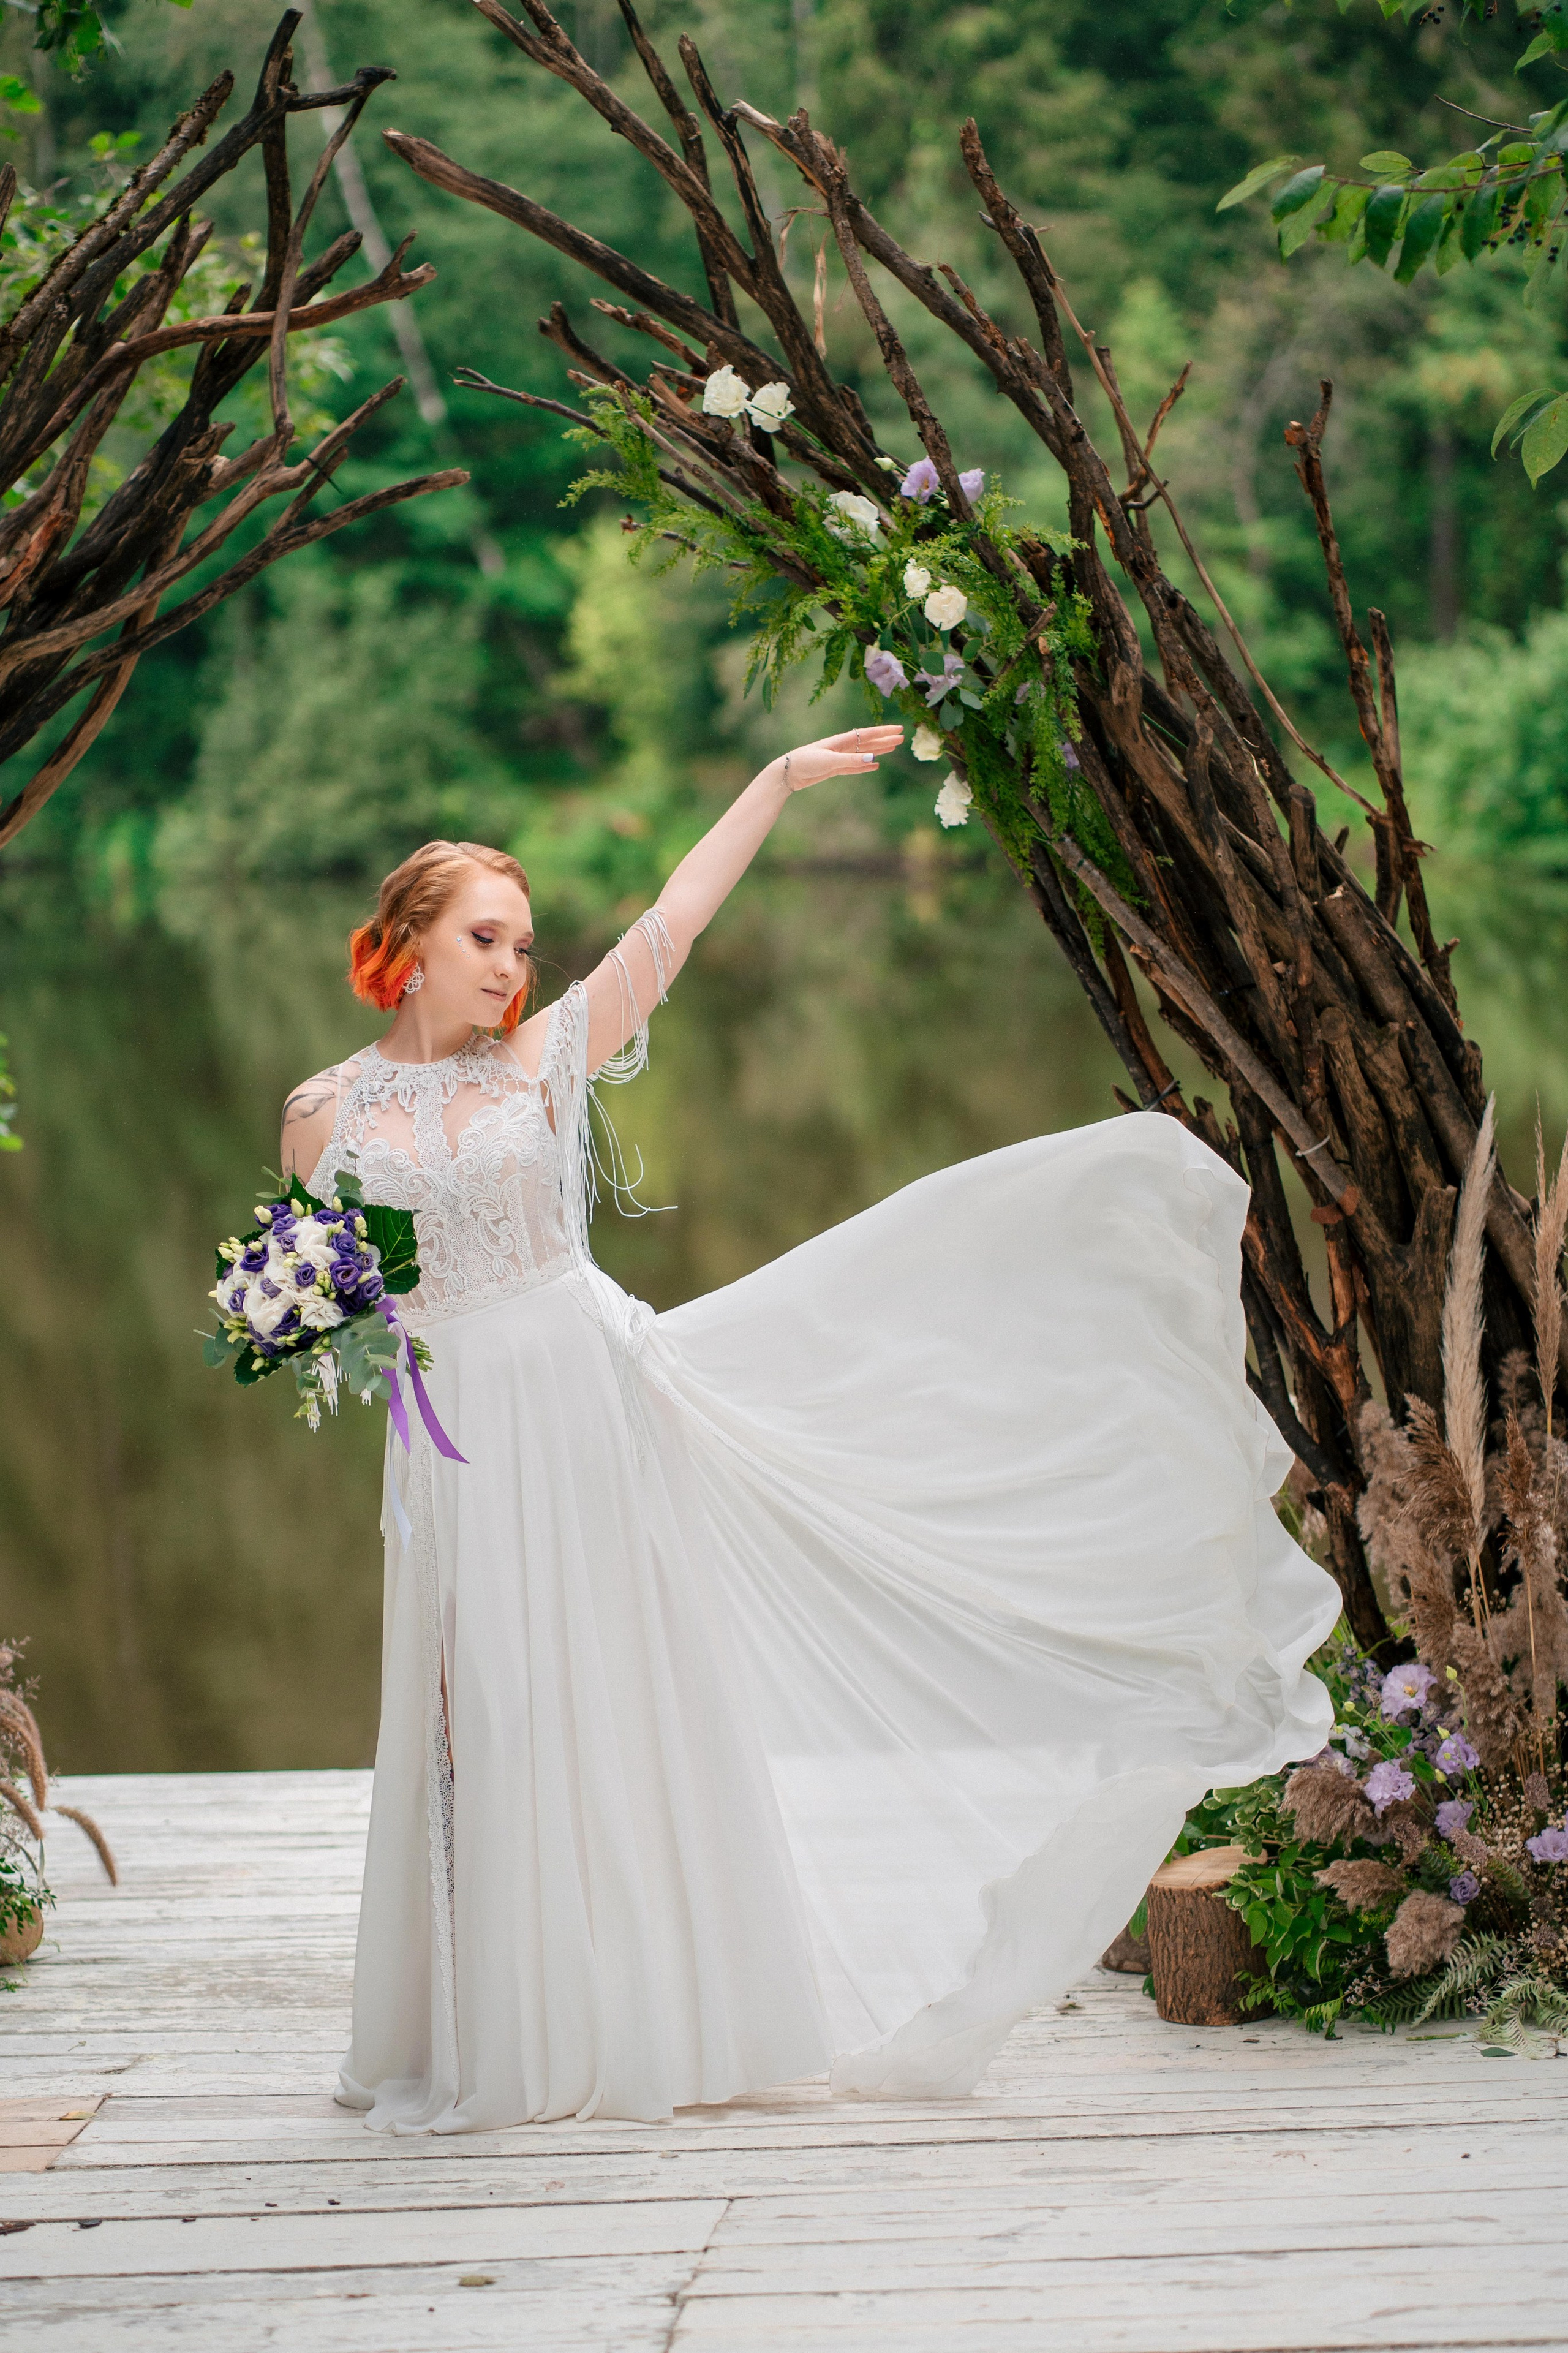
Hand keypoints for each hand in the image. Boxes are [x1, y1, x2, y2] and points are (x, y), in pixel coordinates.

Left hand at [772, 725, 904, 792]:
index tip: (899, 729)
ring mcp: (838, 758)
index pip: (867, 734)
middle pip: (868, 742)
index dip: (884, 732)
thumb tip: (874, 759)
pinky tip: (875, 765)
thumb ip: (852, 760)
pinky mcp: (834, 769)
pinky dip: (866, 765)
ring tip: (893, 748)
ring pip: (864, 753)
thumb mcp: (830, 760)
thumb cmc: (807, 761)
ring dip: (878, 751)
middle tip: (902, 738)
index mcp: (841, 740)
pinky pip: (855, 766)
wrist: (789, 773)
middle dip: (885, 740)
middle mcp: (841, 747)